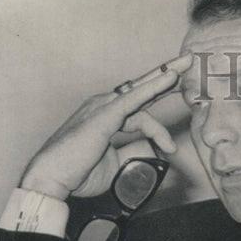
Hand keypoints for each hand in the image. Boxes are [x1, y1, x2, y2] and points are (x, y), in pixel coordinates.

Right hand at [20, 52, 192, 200]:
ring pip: (140, 91)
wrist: (53, 177)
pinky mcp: (104, 116)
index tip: (180, 91)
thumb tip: (154, 151)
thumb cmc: (78, 173)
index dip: (158, 95)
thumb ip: (133, 152)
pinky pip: (132, 99)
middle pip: (141, 87)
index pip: (138, 102)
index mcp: (106, 116)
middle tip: (187, 62)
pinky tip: (169, 78)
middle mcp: (104, 106)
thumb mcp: (115, 163)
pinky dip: (152, 87)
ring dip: (165, 79)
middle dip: (165, 75)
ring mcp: (103, 108)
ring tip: (186, 68)